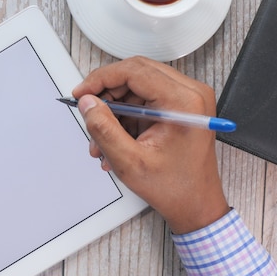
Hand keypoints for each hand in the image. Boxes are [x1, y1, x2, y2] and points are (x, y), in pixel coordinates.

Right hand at [73, 56, 228, 233]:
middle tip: (88, 113)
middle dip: (106, 95)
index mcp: (183, 102)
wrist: (196, 204)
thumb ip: (104, 129)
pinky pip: (144, 99)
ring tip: (101, 140)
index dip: (100, 79)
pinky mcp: (180, 107)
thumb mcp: (129, 162)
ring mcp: (187, 99)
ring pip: (137, 87)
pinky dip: (125, 117)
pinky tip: (115, 140)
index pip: (134, 71)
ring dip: (114, 110)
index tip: (81, 93)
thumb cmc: (175, 188)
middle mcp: (190, 94)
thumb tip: (87, 103)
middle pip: (135, 74)